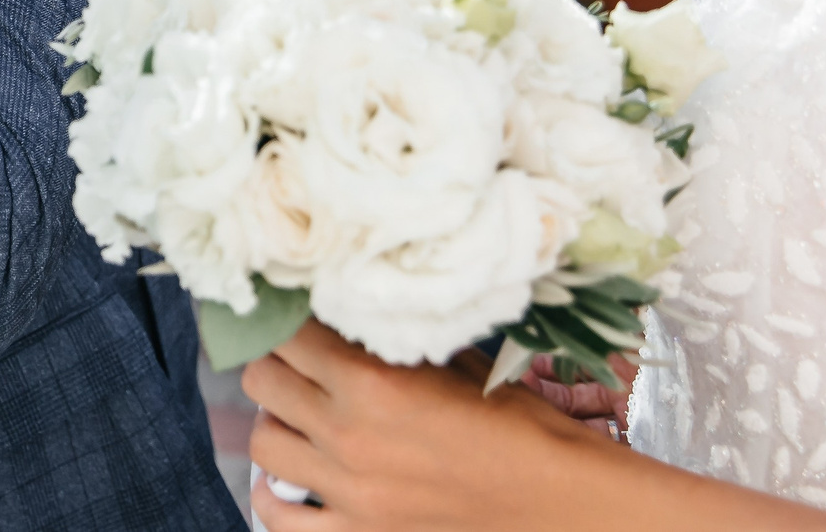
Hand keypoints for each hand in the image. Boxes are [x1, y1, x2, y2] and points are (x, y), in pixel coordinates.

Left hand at [241, 322, 615, 530]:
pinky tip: (296, 480)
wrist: (563, 506)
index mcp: (373, 382)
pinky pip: (279, 518)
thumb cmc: (521, 428)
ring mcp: (347, 491)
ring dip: (277, 424)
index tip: (295, 314)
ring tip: (303, 420)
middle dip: (279, 365)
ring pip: (262, 444)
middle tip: (303, 365)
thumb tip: (346, 315)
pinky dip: (277, 497)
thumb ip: (392, 344)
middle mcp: (348, 435)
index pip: (287, 332)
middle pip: (263, 381)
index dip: (287, 317)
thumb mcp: (457, 365)